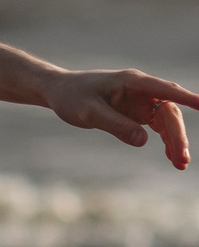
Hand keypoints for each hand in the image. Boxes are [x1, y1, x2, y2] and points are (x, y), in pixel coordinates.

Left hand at [42, 67, 198, 169]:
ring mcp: (142, 101)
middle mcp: (142, 90)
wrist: (61, 92)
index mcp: (132, 82)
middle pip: (169, 111)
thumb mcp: (89, 112)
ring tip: (180, 164)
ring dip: (175, 141)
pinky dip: (166, 141)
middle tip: (182, 159)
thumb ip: (115, 125)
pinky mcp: (139, 112)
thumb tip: (144, 141)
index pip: (165, 89)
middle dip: (178, 135)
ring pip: (167, 121)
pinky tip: (172, 157)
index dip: (186, 98)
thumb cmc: (72, 97)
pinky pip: (159, 127)